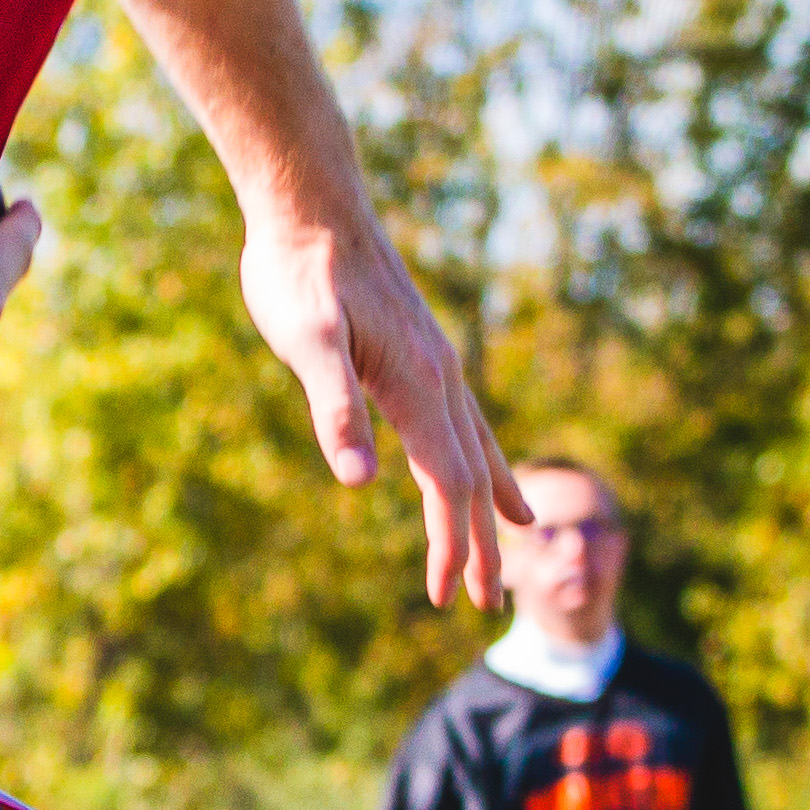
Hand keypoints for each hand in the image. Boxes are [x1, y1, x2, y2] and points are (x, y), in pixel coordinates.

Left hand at [240, 216, 527, 608]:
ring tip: (512, 545)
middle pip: (471, 477)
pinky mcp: (422, 351)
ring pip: (476, 448)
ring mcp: (437, 362)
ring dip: (487, 505)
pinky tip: (477, 464)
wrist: (311, 204)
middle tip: (484, 605)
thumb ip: (335, 409)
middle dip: (477, 543)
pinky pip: (464, 419)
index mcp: (418, 384)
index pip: (447, 483)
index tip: (443, 597)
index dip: (448, 544)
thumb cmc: (298, 272)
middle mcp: (441, 377)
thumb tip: (360, 483)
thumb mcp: (306, 342)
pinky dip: (480, 456)